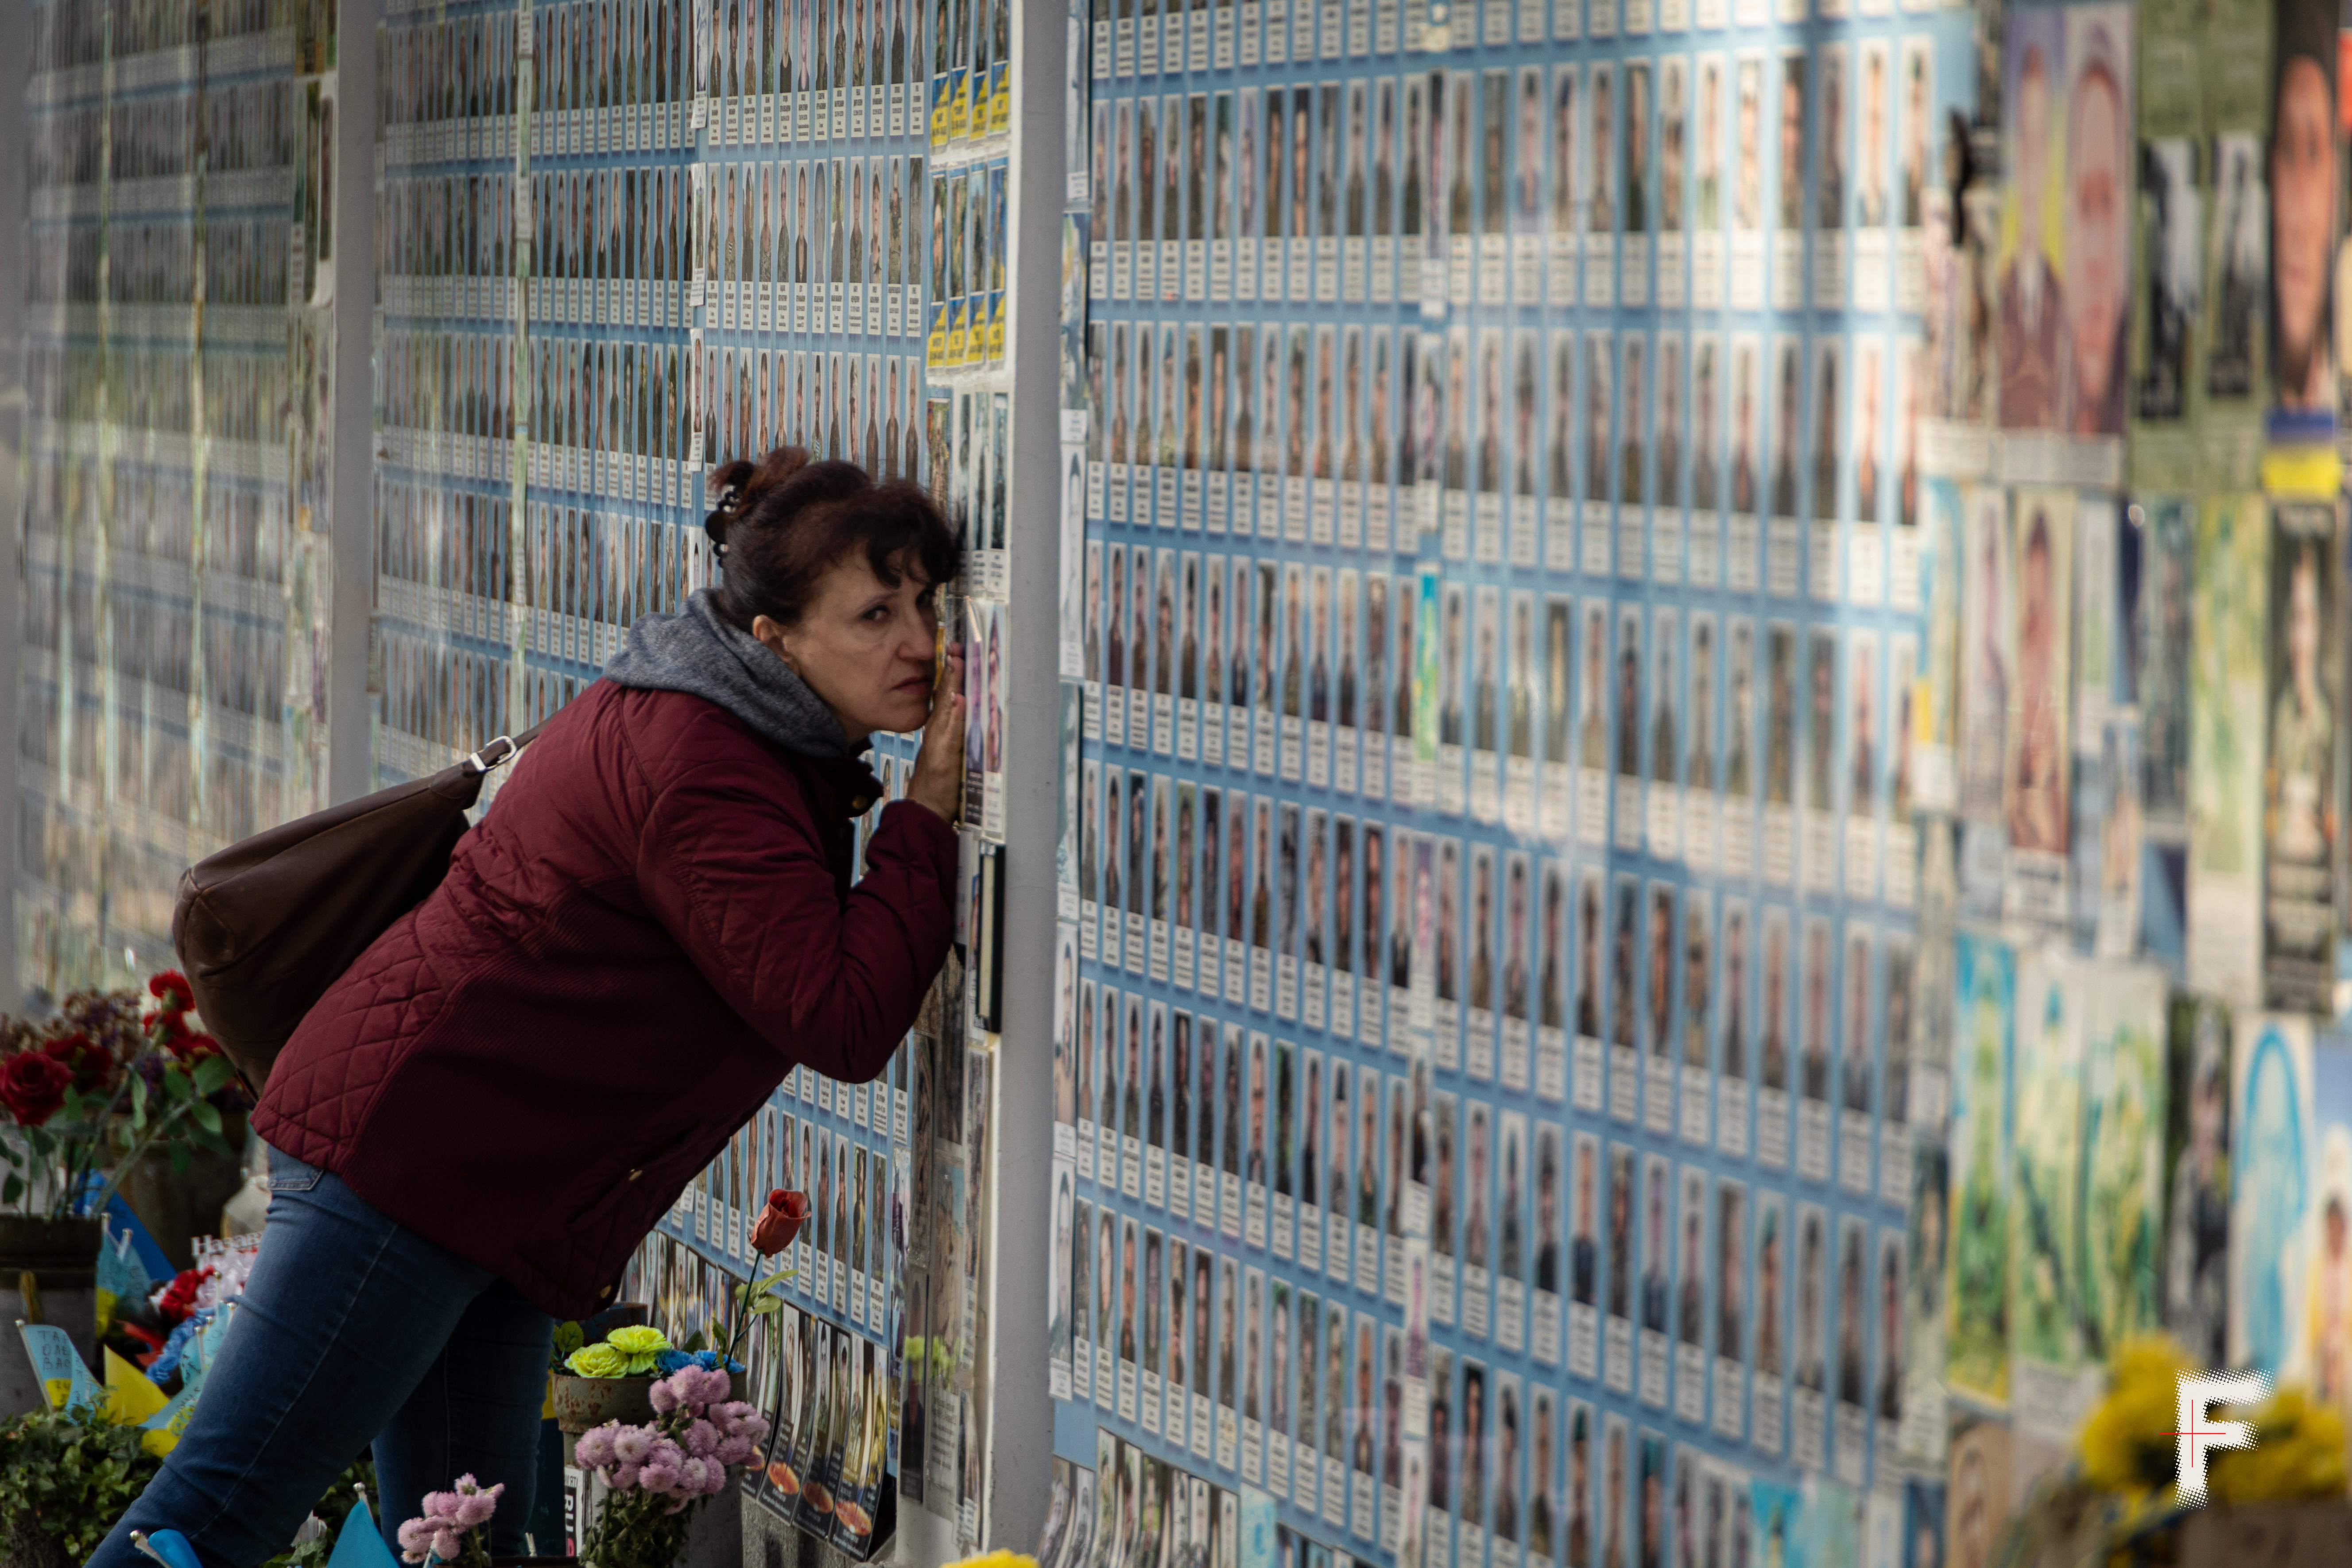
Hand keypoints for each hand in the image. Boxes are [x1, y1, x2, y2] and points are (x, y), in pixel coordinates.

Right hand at [908, 643, 964, 823]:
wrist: (925, 809)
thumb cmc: (940, 783)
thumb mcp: (950, 752)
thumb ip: (955, 731)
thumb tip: (963, 706)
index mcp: (940, 729)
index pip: (946, 694)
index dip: (952, 673)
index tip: (958, 651)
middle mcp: (937, 731)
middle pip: (944, 695)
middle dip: (952, 670)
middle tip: (958, 647)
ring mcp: (938, 743)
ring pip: (946, 708)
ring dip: (952, 684)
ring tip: (957, 662)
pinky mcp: (942, 758)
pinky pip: (949, 733)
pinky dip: (954, 716)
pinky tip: (959, 700)